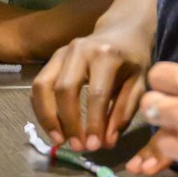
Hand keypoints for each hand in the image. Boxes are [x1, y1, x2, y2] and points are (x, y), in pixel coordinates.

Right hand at [31, 19, 154, 151]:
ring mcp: (62, 52)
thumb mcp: (138, 83)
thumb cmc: (133, 59)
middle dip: (68, 122)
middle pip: (64, 89)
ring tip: (59, 140)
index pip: (96, 94)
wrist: (121, 29)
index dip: (93, 123)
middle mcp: (79, 50)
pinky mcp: (52, 58)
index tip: (93, 146)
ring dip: (47, 117)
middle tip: (76, 146)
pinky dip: (41, 108)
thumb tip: (107, 141)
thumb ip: (124, 111)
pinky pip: (39, 85)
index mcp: (106, 55)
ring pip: (43, 86)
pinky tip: (52, 126)